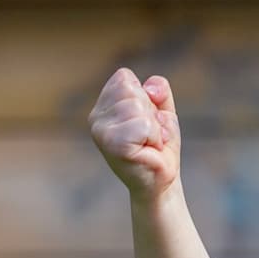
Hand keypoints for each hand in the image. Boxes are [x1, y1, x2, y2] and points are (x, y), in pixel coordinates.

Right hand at [88, 67, 180, 201]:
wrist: (161, 180)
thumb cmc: (159, 145)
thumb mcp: (162, 110)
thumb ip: (158, 90)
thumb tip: (150, 88)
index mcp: (103, 105)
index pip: (124, 77)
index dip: (145, 97)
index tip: (145, 120)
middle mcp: (96, 118)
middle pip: (132, 91)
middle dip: (150, 112)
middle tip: (149, 135)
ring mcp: (101, 131)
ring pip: (138, 107)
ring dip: (153, 127)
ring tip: (148, 143)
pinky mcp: (112, 145)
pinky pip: (143, 125)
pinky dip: (154, 137)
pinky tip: (148, 150)